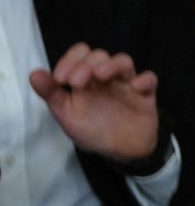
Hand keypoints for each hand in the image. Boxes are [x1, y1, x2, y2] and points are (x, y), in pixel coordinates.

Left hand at [28, 42, 160, 162]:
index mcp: (86, 79)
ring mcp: (126, 84)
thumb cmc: (92, 130)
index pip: (80, 54)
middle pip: (100, 55)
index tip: (61, 79)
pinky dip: (144, 80)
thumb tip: (34, 74)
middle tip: (77, 82)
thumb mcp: (67, 115)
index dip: (70, 60)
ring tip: (102, 75)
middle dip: (87, 64)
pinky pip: (149, 79)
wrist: (121, 151)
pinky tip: (135, 87)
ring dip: (112, 64)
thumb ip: (52, 94)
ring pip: (124, 61)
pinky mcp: (145, 94)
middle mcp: (106, 77)